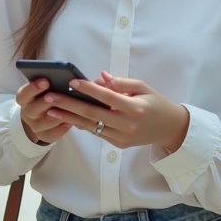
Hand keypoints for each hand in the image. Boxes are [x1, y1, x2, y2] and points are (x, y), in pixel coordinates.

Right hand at [17, 78, 73, 144]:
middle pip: (32, 109)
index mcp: (25, 99)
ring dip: (55, 117)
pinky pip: (51, 134)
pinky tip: (70, 122)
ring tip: (67, 110)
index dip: (33, 88)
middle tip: (54, 97)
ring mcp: (35, 126)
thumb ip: (50, 84)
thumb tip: (63, 76)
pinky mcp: (45, 136)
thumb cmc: (45, 97)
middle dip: (44, 103)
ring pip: (42, 124)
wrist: (41, 117)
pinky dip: (61, 129)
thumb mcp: (44, 90)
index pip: (24, 94)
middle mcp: (28, 113)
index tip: (45, 81)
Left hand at [47, 73, 189, 151]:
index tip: (72, 81)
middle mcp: (126, 124)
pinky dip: (82, 124)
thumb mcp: (143, 87)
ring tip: (51, 110)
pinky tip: (68, 117)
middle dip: (69, 105)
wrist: (169, 128)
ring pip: (90, 126)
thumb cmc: (156, 103)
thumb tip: (100, 77)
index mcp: (134, 108)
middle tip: (50, 98)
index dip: (88, 89)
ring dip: (69, 117)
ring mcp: (122, 137)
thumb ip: (121, 83)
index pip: (106, 97)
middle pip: (92, 114)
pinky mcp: (119, 144)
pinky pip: (97, 132)